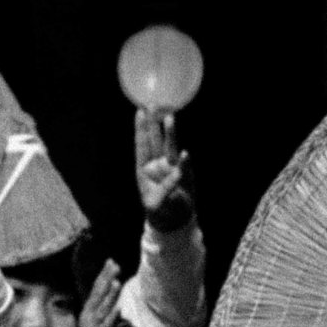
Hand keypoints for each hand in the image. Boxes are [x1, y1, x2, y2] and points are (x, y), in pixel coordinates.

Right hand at [66, 259, 132, 326]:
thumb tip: (131, 326)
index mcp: (91, 312)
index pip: (98, 290)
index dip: (105, 276)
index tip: (111, 261)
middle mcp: (89, 316)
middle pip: (99, 294)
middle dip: (107, 279)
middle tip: (114, 263)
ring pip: (104, 308)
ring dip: (110, 295)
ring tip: (117, 281)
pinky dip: (112, 318)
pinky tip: (118, 308)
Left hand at [135, 108, 195, 234]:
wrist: (173, 220)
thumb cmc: (159, 211)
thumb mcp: (156, 204)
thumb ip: (165, 189)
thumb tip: (177, 174)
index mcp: (144, 169)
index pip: (142, 145)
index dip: (141, 130)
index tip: (139, 112)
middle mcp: (157, 165)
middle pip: (155, 141)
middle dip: (153, 124)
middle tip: (152, 105)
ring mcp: (172, 168)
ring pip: (170, 148)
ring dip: (170, 134)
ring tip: (170, 117)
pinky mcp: (185, 176)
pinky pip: (185, 167)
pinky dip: (185, 163)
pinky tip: (186, 155)